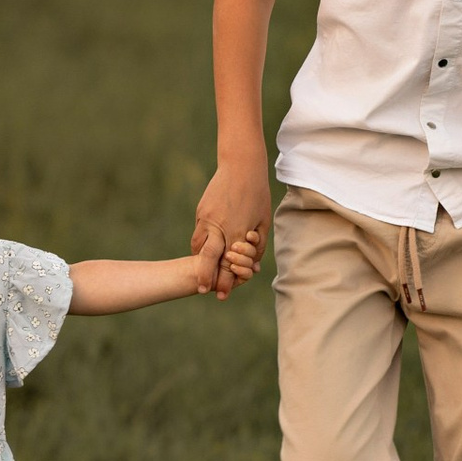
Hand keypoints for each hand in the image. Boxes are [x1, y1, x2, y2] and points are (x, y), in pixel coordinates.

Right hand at [194, 154, 270, 292]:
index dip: (224, 280)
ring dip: (200, 259)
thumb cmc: (258, 194)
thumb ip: (257, 246)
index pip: (228, 262)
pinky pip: (199, 233)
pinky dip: (201, 244)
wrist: (240, 166)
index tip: (220, 294)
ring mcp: (206, 218)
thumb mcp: (263, 222)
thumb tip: (253, 265)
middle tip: (201, 290)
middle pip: (208, 258)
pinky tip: (205, 251)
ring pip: (198, 246)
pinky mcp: (201, 212)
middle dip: (204, 276)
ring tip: (202, 270)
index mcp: (237, 231)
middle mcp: (219, 226)